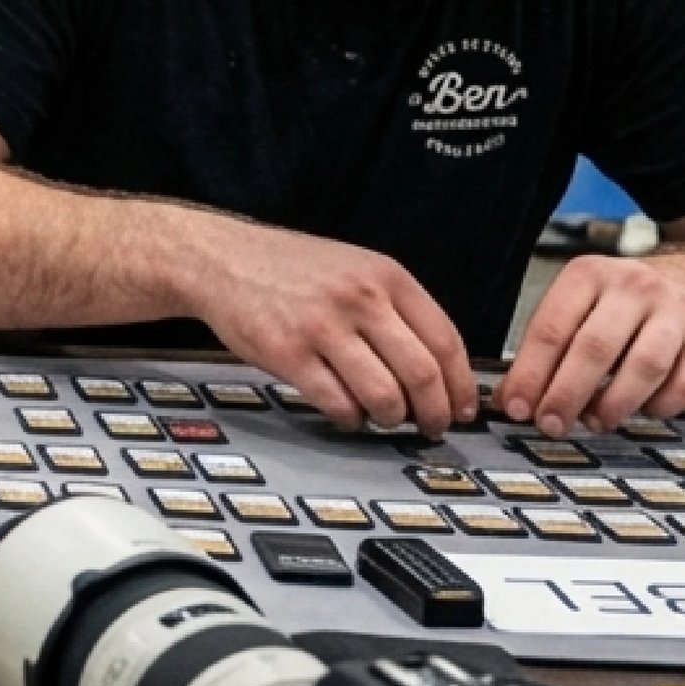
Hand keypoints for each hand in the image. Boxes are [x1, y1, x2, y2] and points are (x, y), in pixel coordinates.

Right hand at [176, 214, 475, 435]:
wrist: (221, 259)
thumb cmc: (288, 269)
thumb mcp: (355, 268)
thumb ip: (395, 308)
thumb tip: (438, 367)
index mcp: (386, 276)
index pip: (445, 341)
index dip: (461, 385)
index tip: (463, 407)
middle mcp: (359, 299)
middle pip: (421, 374)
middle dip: (434, 412)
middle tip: (432, 426)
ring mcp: (322, 327)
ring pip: (384, 395)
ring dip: (391, 419)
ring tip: (385, 418)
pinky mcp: (288, 354)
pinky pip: (337, 404)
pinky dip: (350, 418)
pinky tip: (347, 412)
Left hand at [500, 254, 684, 437]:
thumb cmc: (623, 307)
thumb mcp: (578, 309)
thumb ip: (544, 351)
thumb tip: (511, 401)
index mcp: (588, 275)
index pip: (551, 328)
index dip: (530, 374)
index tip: (517, 408)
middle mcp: (634, 285)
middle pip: (595, 347)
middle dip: (567, 394)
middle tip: (551, 425)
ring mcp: (678, 309)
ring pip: (644, 365)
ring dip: (615, 403)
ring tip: (596, 422)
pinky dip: (664, 405)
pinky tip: (646, 411)